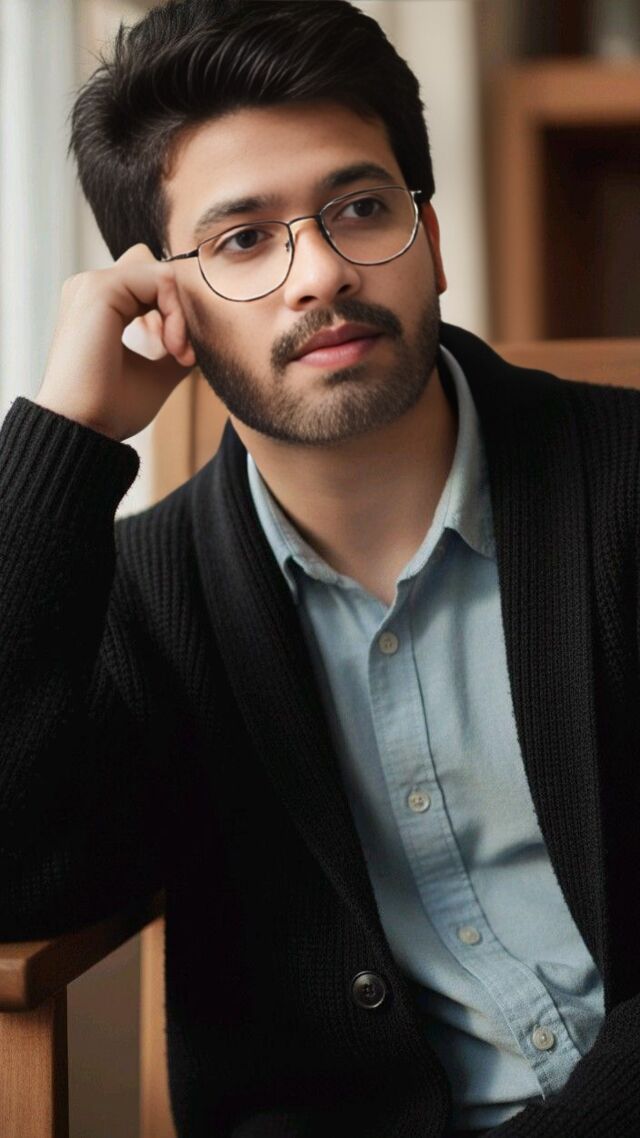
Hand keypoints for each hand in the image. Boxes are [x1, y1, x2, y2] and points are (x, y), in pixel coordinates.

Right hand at [34, 243, 197, 440]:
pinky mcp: (99, 289)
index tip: (183, 357)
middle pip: (159, 274)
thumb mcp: (157, 371)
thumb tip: (204, 331)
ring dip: (181, 313)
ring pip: (162, 274)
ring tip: (178, 353)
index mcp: (101, 307)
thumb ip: (176, 344)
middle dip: (182, 310)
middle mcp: (92, 290)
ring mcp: (92, 285)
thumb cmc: (111, 409)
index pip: (154, 286)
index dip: (178, 315)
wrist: (83, 429)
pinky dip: (175, 311)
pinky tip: (172, 346)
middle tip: (183, 354)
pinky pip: (160, 277)